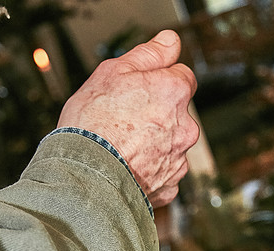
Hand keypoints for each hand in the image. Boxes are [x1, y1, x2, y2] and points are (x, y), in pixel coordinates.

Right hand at [57, 30, 198, 206]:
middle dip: (158, 113)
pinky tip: (129, 166)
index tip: (142, 88)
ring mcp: (179, 159)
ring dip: (154, 143)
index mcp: (174, 93)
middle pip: (177, 113)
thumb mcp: (113, 73)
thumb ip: (149, 55)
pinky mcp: (171, 186)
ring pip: (171, 144)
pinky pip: (164, 173)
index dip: (160, 80)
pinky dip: (150, 170)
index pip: (182, 77)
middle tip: (126, 119)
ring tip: (124, 146)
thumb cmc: (94, 125)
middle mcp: (185, 127)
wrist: (88, 176)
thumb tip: (170, 42)